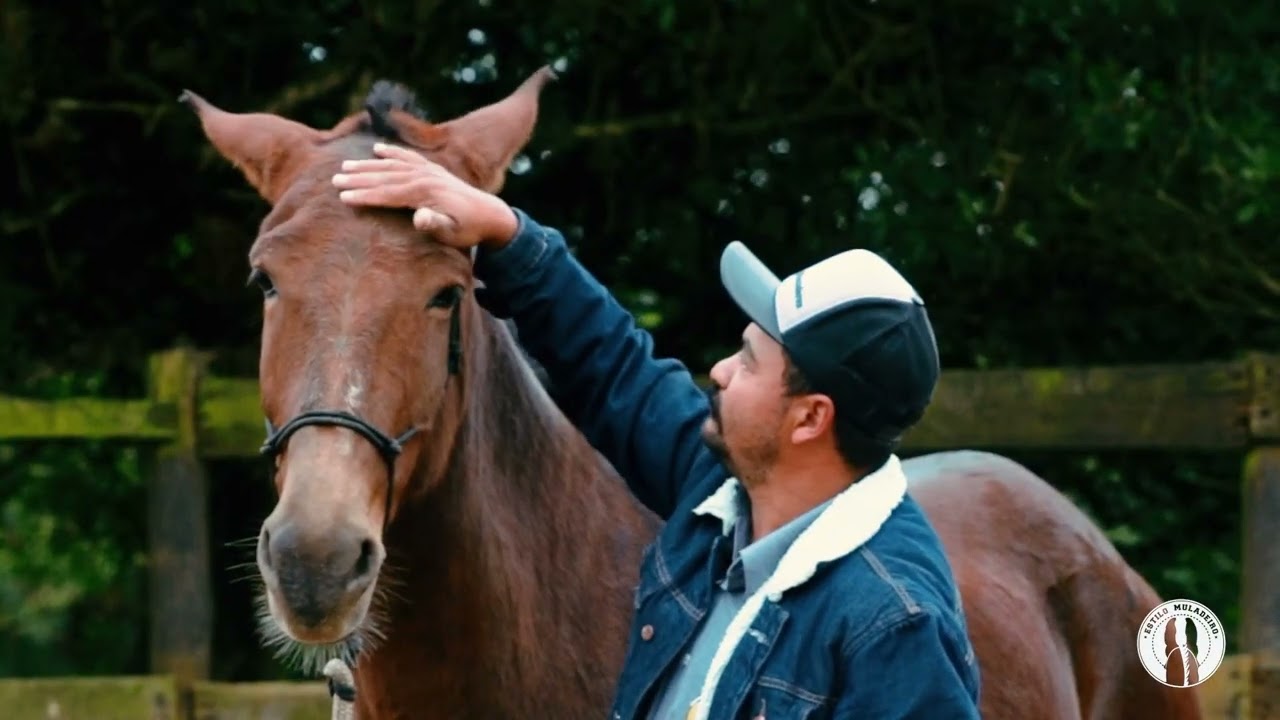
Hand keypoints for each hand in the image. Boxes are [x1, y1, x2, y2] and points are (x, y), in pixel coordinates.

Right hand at [332, 143, 517, 249]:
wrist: (491, 215)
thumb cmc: (469, 230)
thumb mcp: (453, 233)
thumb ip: (436, 224)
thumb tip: (419, 217)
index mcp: (425, 193)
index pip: (388, 194)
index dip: (365, 195)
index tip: (343, 197)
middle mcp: (425, 177)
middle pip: (385, 177)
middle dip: (359, 178)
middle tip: (334, 179)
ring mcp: (429, 171)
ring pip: (393, 165)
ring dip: (368, 165)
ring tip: (345, 166)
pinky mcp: (433, 170)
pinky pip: (408, 158)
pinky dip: (392, 152)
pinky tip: (377, 149)